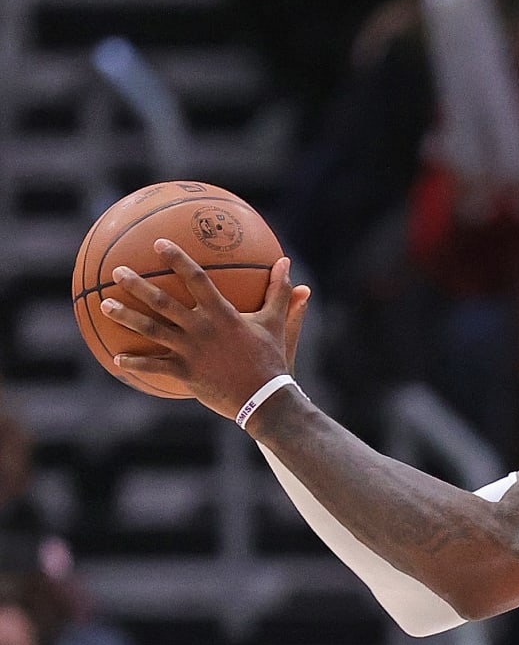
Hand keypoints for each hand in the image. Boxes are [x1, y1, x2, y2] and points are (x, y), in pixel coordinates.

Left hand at [101, 245, 309, 418]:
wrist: (266, 401)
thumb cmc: (272, 361)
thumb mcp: (277, 324)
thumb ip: (279, 292)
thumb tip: (287, 263)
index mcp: (221, 313)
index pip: (195, 279)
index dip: (177, 259)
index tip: (158, 243)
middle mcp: (200, 328)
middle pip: (162, 301)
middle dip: (137, 285)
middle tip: (117, 271)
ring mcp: (190, 351)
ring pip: (151, 330)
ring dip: (126, 317)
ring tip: (105, 304)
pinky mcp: (185, 373)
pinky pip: (154, 366)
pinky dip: (135, 362)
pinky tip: (117, 359)